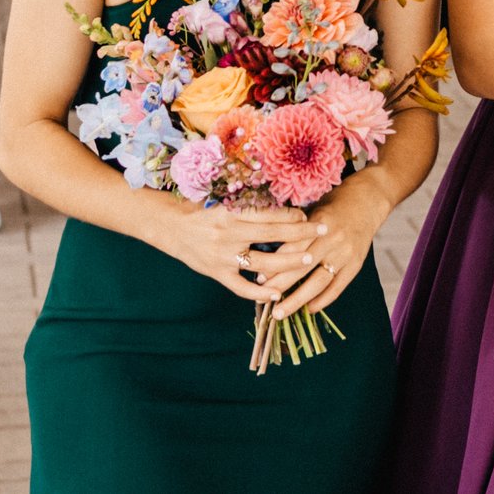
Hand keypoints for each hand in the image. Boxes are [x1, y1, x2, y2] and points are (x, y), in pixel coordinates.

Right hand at [152, 203, 327, 305]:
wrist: (170, 225)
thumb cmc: (201, 208)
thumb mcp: (223, 200)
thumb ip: (249, 204)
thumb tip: (282, 204)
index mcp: (230, 212)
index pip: (268, 214)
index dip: (291, 216)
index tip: (308, 216)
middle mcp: (228, 235)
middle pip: (272, 236)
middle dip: (301, 235)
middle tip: (323, 231)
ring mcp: (223, 257)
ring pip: (262, 264)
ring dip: (288, 263)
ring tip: (309, 260)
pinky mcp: (217, 274)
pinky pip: (241, 288)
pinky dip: (259, 293)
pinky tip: (276, 293)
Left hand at [275, 176, 393, 320]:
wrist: (369, 201)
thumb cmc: (334, 202)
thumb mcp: (313, 208)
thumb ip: (295, 228)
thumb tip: (267, 251)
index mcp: (320, 222)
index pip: (295, 246)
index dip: (276, 263)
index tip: (259, 277)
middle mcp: (334, 239)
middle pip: (303, 267)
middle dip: (281, 285)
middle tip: (263, 298)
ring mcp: (346, 254)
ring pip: (319, 281)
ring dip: (298, 300)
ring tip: (280, 313)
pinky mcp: (356, 264)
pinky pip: (337, 287)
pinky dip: (322, 300)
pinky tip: (308, 310)